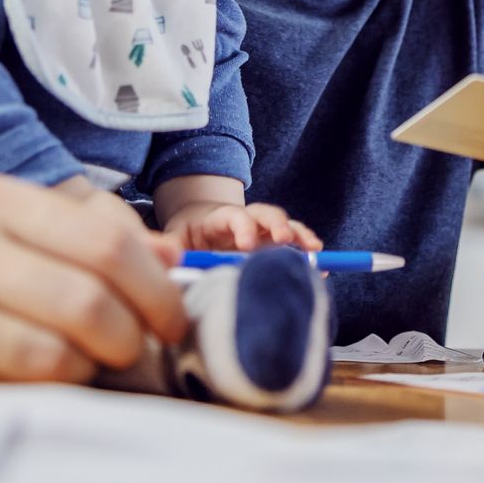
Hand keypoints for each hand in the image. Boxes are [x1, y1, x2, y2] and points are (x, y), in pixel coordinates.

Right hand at [0, 174, 185, 383]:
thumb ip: (77, 230)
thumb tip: (169, 259)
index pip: (105, 244)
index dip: (155, 289)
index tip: (172, 316)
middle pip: (88, 304)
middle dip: (131, 340)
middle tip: (137, 351)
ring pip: (53, 359)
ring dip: (87, 374)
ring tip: (86, 368)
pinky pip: (6, 394)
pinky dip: (38, 397)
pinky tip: (34, 384)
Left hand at [164, 201, 322, 252]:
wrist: (199, 226)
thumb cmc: (186, 234)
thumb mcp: (174, 237)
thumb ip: (168, 246)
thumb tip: (164, 255)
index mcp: (221, 218)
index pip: (234, 216)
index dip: (243, 227)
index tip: (245, 244)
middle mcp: (247, 220)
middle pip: (266, 214)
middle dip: (277, 225)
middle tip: (283, 240)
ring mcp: (263, 232)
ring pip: (285, 226)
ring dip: (299, 235)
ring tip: (313, 249)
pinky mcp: (272, 245)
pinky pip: (294, 246)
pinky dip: (306, 254)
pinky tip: (320, 268)